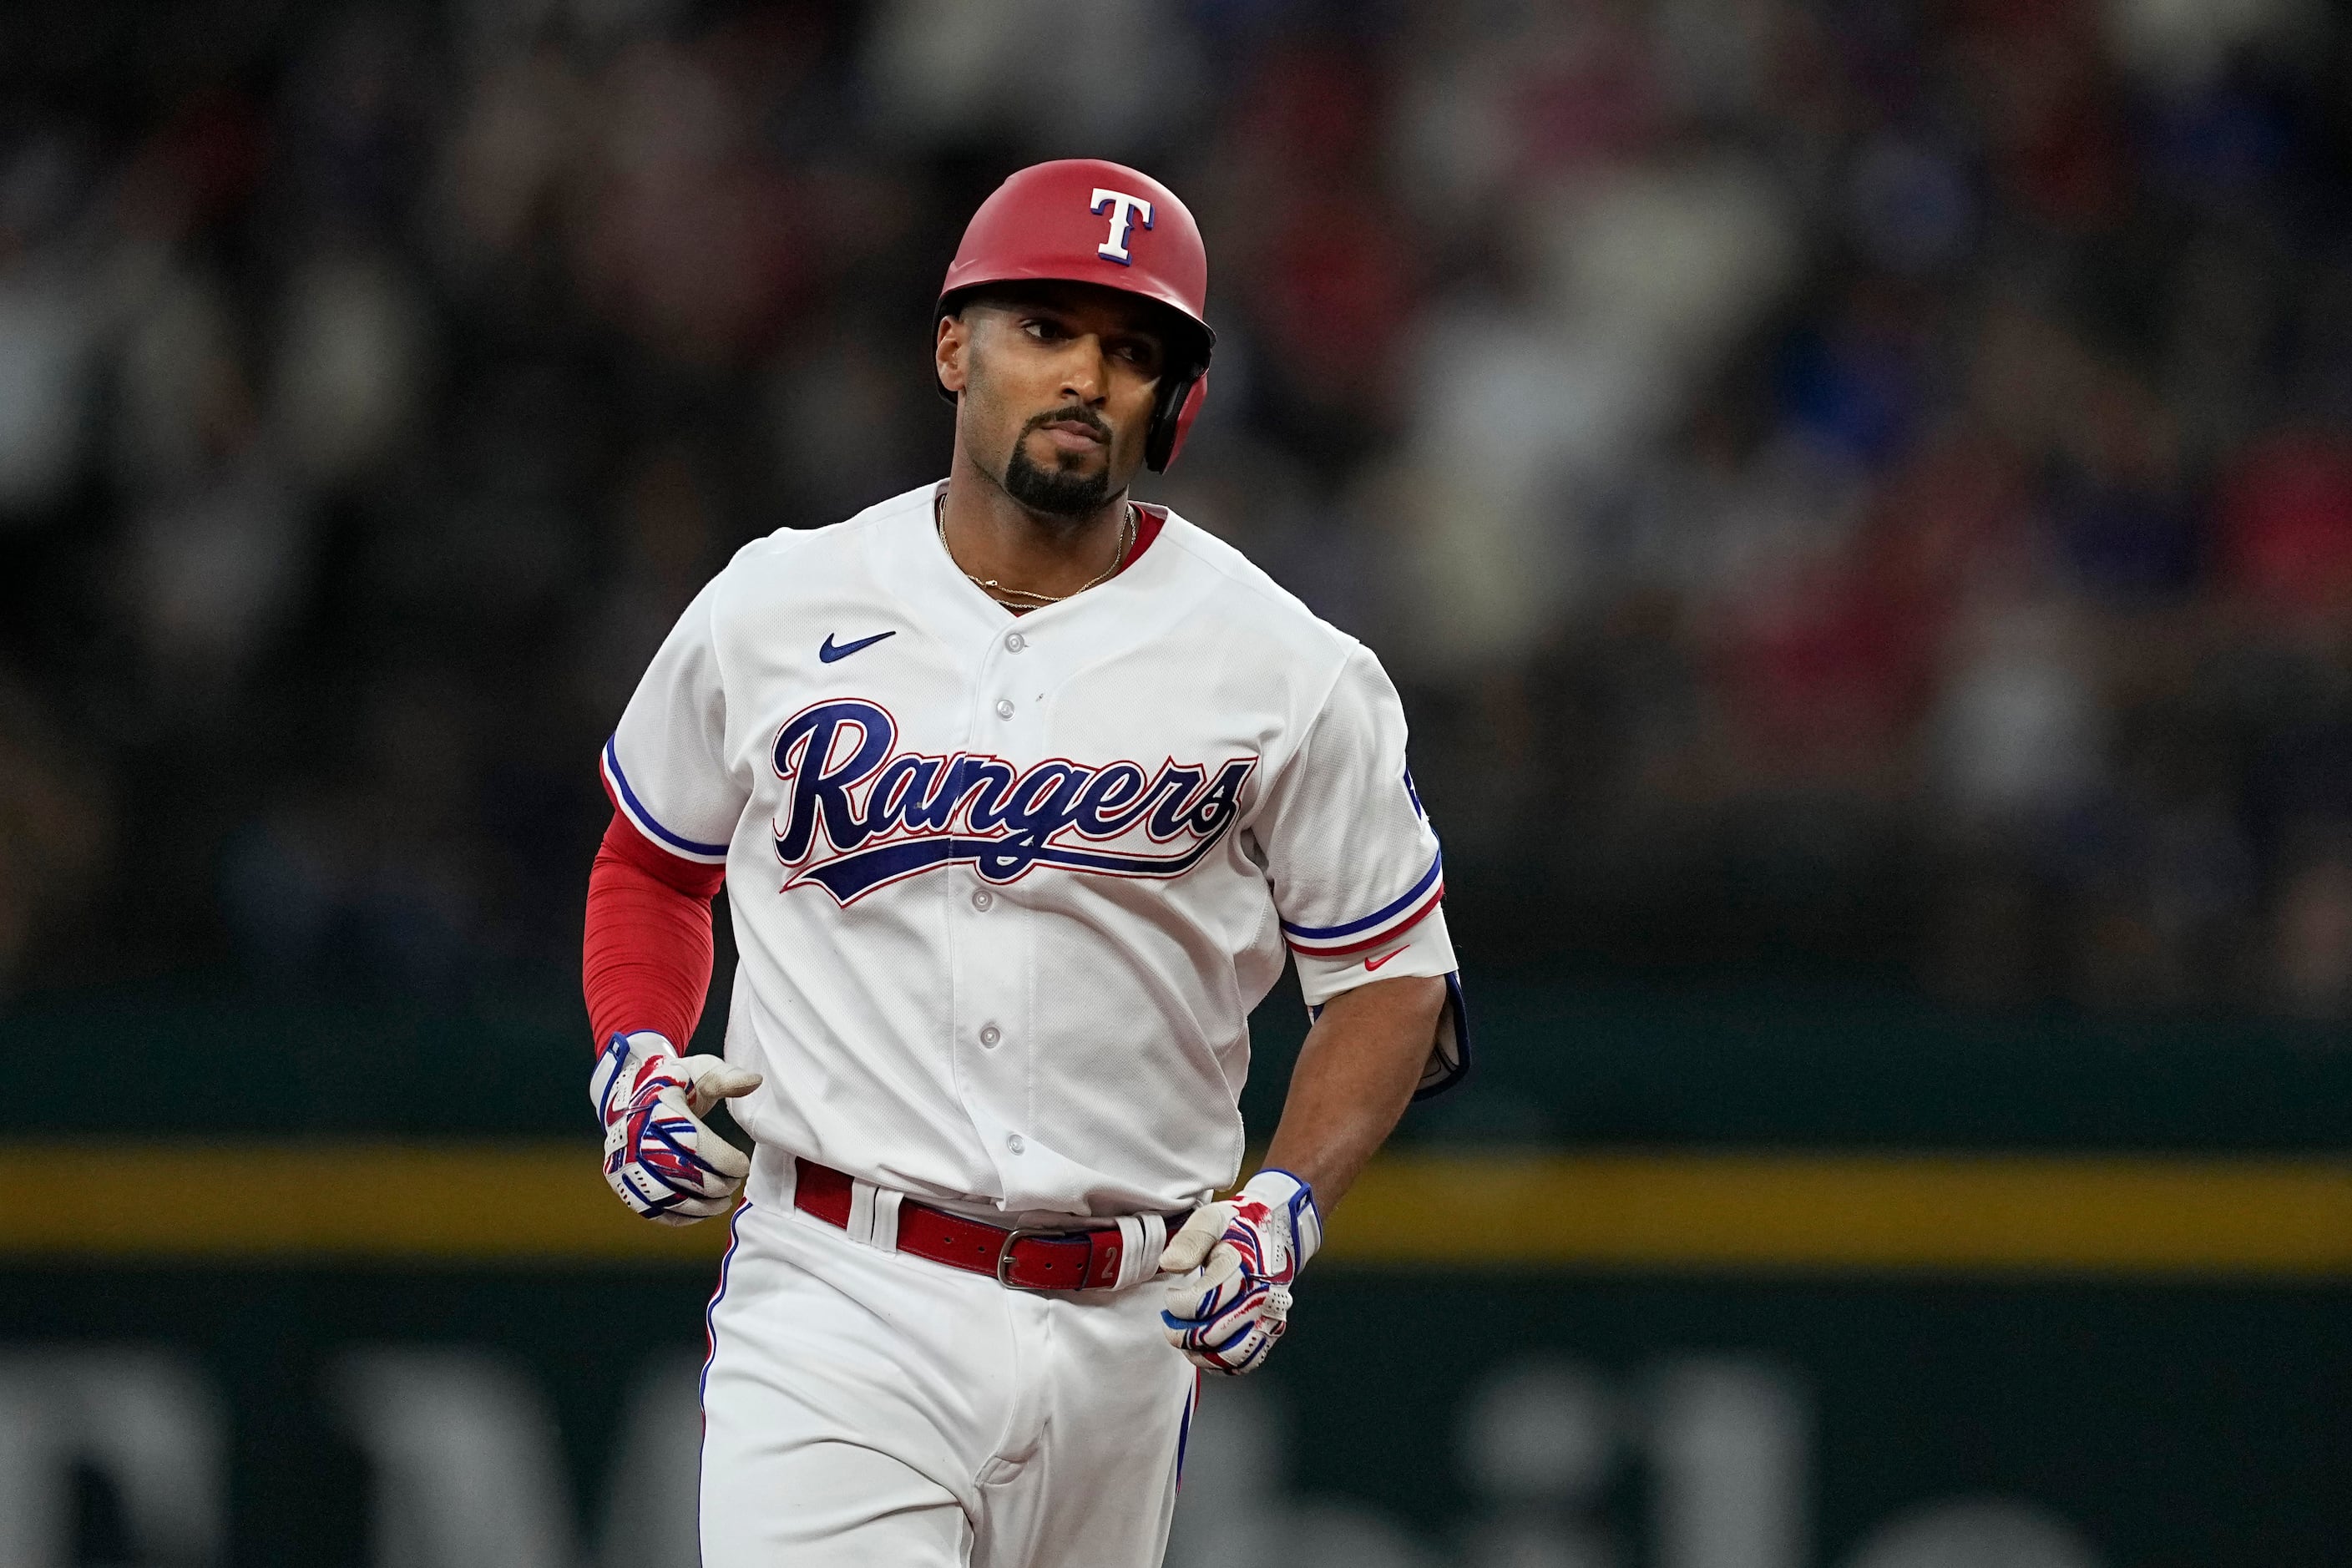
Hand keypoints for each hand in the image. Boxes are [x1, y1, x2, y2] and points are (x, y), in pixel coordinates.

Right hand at [590, 1031, 761, 1224]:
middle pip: (681, 1172)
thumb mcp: (699, 1070)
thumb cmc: (675, 1082)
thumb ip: (727, 1077)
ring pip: (665, 1195)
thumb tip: (756, 1081)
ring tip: (722, 1202)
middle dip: (715, 1184)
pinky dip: (677, 1216)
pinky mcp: (620, 1180)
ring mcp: (624, 1160)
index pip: (695, 1143)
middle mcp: (636, 1136)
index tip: (743, 1165)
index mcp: (658, 1108)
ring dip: (699, 1206)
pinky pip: (649, 1208)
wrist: (631, 1094)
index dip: (724, 1160)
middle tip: (734, 1183)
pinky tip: (700, 1213)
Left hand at [1157, 1169, 1321, 1374]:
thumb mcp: (1211, 1220)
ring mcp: (1268, 1316)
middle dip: (1180, 1332)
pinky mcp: (1270, 1330)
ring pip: (1230, 1354)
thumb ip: (1190, 1241)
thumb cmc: (1237, 1227)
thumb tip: (1170, 1264)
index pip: (1203, 1302)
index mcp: (1243, 1267)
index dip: (1177, 1305)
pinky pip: (1246, 1361)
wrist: (1277, 1232)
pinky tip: (1204, 1348)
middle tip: (1170, 1319)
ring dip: (1199, 1353)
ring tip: (1185, 1338)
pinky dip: (1221, 1363)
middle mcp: (1260, 1296)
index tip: (1171, 1294)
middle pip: (1212, 1333)